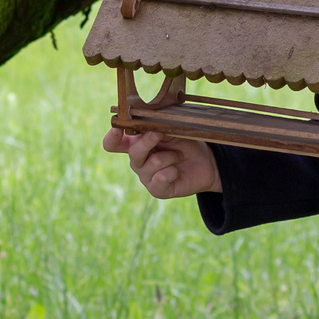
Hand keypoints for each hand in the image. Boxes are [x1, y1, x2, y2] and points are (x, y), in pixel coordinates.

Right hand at [103, 125, 219, 198]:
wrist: (206, 161)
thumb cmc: (185, 143)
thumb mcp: (171, 130)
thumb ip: (156, 127)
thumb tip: (148, 128)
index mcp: (135, 144)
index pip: (112, 144)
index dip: (112, 137)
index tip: (117, 129)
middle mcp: (137, 162)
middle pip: (133, 153)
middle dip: (148, 142)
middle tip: (160, 134)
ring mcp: (146, 177)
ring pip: (152, 163)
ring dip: (170, 156)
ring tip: (178, 156)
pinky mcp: (157, 190)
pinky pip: (160, 178)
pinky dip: (172, 171)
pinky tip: (177, 171)